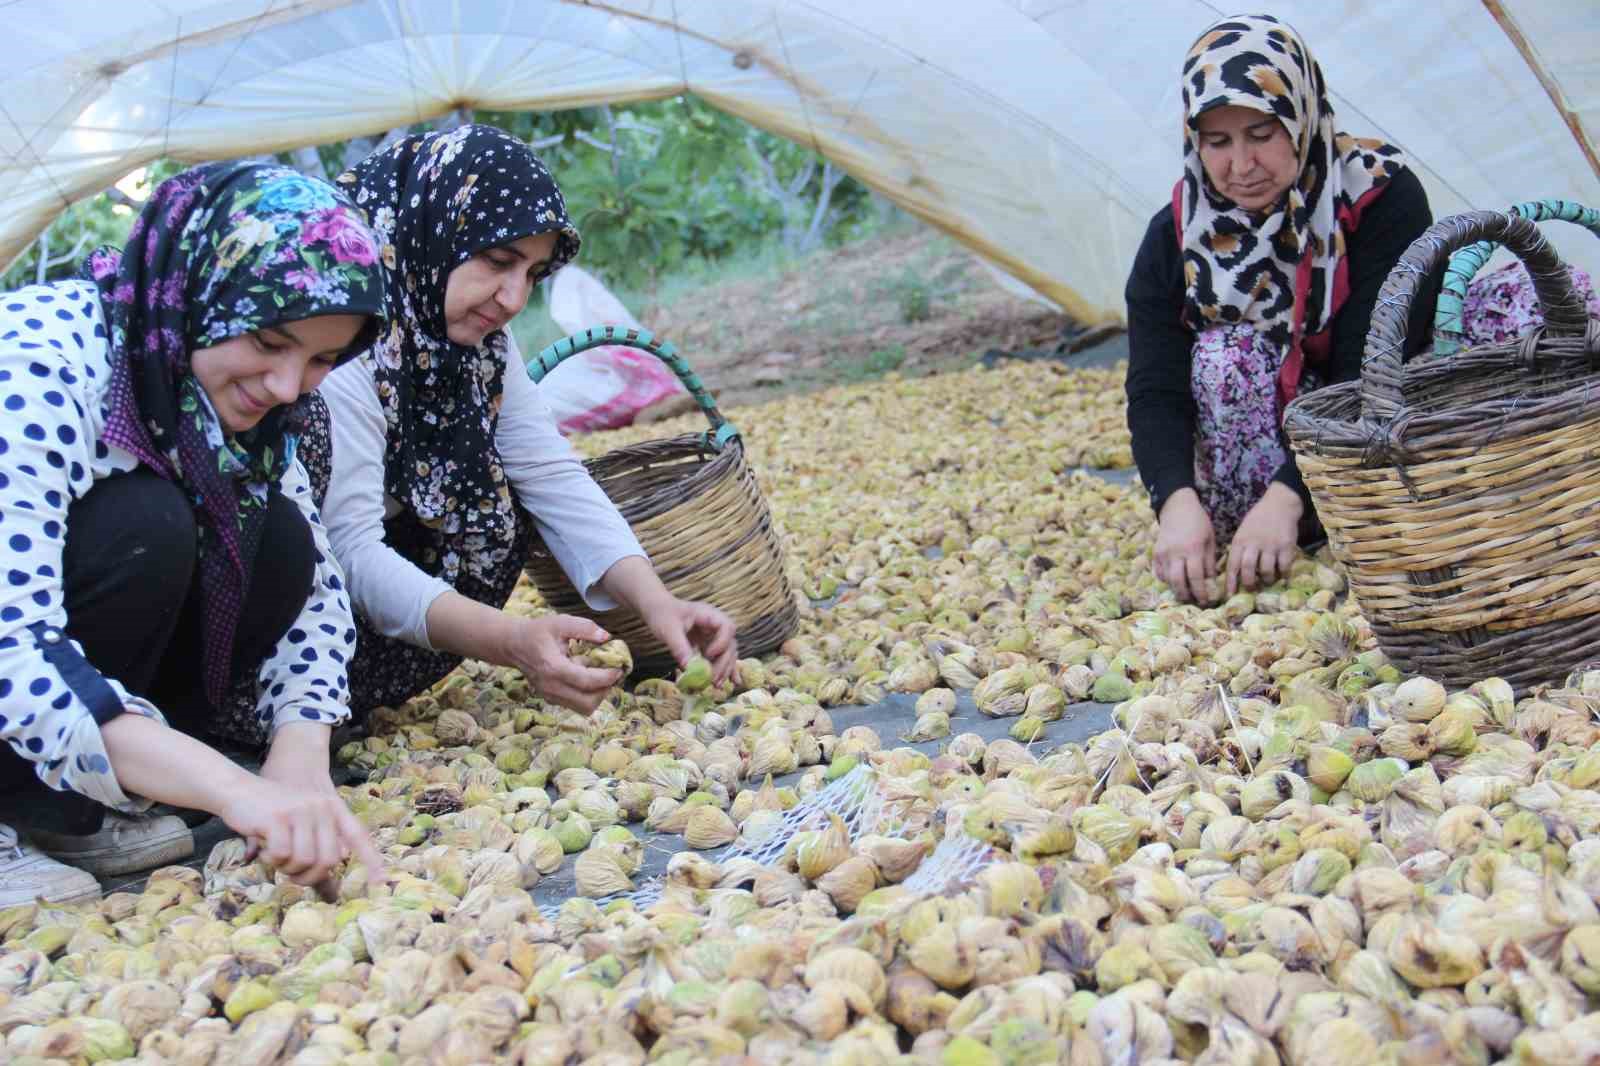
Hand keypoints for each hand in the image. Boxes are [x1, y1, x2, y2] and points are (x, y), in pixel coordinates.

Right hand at [230, 726, 384, 897]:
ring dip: (287, 867)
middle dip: (309, 875)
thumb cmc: (269, 814)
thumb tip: (332, 876)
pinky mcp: (279, 818)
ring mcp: (301, 811)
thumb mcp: (300, 824)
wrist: (237, 790)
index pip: (358, 836)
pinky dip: (270, 859)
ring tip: (275, 856)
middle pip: (329, 859)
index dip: (372, 861)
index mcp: (331, 809)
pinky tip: (262, 848)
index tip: (381, 884)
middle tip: (291, 874)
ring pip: (305, 859)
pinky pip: (282, 854)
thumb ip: (317, 845)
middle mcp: (321, 808)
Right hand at [501, 614, 621, 712]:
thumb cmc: (539, 632)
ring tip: (598, 676)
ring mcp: (549, 695)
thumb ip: (585, 628)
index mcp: (553, 667)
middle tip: (611, 674)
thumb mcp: (561, 622)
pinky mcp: (551, 699)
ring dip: (597, 695)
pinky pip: (576, 705)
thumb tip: (607, 637)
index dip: (608, 677)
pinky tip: (585, 678)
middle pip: (587, 702)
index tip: (619, 668)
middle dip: (605, 689)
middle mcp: (551, 686)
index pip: (587, 681)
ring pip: (583, 708)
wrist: (515, 645)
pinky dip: (587, 695)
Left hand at [643, 596, 738, 684]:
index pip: (727, 627)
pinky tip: (732, 682)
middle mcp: (715, 625)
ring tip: (716, 685)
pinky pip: (720, 658)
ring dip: (724, 669)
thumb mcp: (669, 629)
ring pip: (728, 653)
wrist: (656, 610)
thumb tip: (689, 668)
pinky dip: (725, 670)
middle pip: (730, 644)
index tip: (708, 654)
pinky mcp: (708, 645)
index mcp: (709, 615)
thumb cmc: (663, 614)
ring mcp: (713, 636)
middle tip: (712, 679)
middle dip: (723, 663)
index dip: (722, 642)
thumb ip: (679, 646)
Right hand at [1154, 489, 1216, 603]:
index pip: (1196, 577)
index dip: (1201, 591)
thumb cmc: (1198, 523)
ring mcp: (1163, 553)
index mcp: (1193, 549)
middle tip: (1194, 600)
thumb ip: (1209, 562)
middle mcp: (1176, 553)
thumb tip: (1210, 582)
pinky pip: (1159, 573)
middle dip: (1187, 595)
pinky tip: (1175, 581)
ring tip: (1185, 593)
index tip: (1206, 600)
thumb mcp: (1210, 540)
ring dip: (1176, 589)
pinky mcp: (1155, 553)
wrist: (1177, 507)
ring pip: (1167, 579)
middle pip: (1178, 582)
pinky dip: (1166, 580)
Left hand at [1226, 483, 1303, 595]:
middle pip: (1248, 569)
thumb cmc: (1258, 520)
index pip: (1232, 565)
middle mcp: (1254, 544)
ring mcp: (1271, 545)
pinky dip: (1283, 574)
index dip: (1230, 582)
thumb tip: (1233, 572)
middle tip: (1252, 588)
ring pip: (1266, 570)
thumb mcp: (1242, 532)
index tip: (1229, 595)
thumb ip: (1239, 549)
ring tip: (1268, 581)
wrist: (1279, 505)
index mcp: (1240, 541)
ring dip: (1267, 580)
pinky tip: (1282, 574)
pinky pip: (1284, 566)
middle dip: (1249, 583)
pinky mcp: (1287, 546)